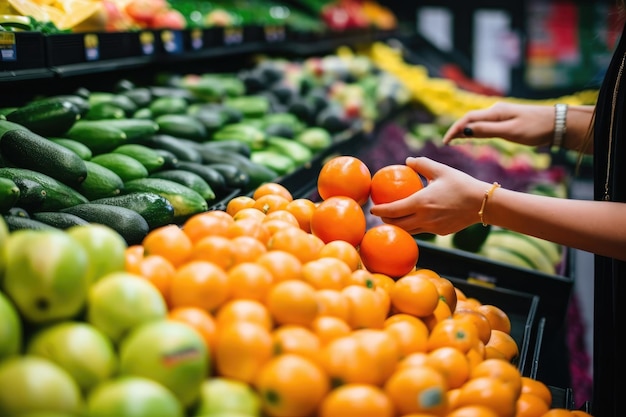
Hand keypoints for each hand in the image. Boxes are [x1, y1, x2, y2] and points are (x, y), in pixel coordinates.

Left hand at [369, 157, 490, 234]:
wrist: (482, 203)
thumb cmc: (461, 183)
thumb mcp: (440, 169)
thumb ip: (422, 164)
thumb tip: (407, 161)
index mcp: (421, 202)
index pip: (392, 210)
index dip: (379, 210)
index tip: (371, 208)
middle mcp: (424, 218)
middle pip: (397, 224)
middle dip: (385, 220)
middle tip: (380, 213)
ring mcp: (432, 228)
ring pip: (409, 230)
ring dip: (398, 226)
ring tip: (394, 218)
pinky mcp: (440, 232)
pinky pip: (422, 230)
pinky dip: (414, 226)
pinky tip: (414, 219)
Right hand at [442, 102, 554, 146]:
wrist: (557, 123)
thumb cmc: (535, 128)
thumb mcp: (510, 132)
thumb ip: (486, 131)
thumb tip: (464, 131)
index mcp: (495, 112)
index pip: (467, 119)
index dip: (454, 129)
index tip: (445, 142)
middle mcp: (495, 110)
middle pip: (470, 119)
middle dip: (456, 129)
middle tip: (446, 142)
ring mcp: (501, 114)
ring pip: (477, 121)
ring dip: (464, 129)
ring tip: (454, 140)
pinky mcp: (507, 120)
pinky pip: (485, 124)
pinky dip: (475, 130)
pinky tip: (473, 135)